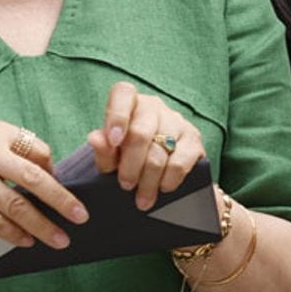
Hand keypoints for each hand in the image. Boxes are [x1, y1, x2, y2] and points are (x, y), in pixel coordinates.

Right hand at [0, 117, 86, 248]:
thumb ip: (11, 147)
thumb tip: (49, 171)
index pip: (37, 149)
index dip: (52, 169)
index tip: (62, 185)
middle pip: (34, 178)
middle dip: (62, 200)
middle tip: (82, 216)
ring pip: (16, 206)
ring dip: (42, 225)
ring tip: (61, 240)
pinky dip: (13, 233)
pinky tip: (27, 241)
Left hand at [89, 82, 206, 210]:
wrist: (152, 163)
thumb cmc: (125, 154)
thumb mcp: (110, 153)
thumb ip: (102, 148)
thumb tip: (96, 139)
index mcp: (129, 101)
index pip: (123, 94)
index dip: (117, 116)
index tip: (113, 142)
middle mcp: (154, 106)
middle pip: (141, 133)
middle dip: (131, 165)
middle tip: (126, 186)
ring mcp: (176, 120)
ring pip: (160, 151)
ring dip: (149, 180)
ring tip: (142, 198)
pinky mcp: (194, 138)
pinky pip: (180, 161)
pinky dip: (169, 179)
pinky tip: (162, 188)